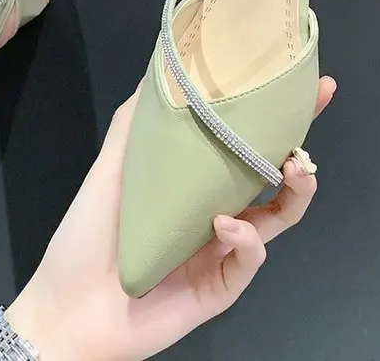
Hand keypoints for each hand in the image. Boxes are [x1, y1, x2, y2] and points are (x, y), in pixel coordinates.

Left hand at [5, 76, 336, 360]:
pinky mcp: (222, 287)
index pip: (244, 144)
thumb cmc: (87, 235)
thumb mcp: (110, 170)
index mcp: (196, 183)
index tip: (311, 88)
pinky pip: (249, 258)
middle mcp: (216, 210)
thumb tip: (157, 71)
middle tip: (307, 124)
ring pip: (278, 218)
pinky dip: (245, 238)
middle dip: (300, 149)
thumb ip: (133, 125)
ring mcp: (222, 250)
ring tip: (293, 168)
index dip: (280, 118)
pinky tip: (223, 225)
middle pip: (272, 178)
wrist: (69, 308)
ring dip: (294, 191)